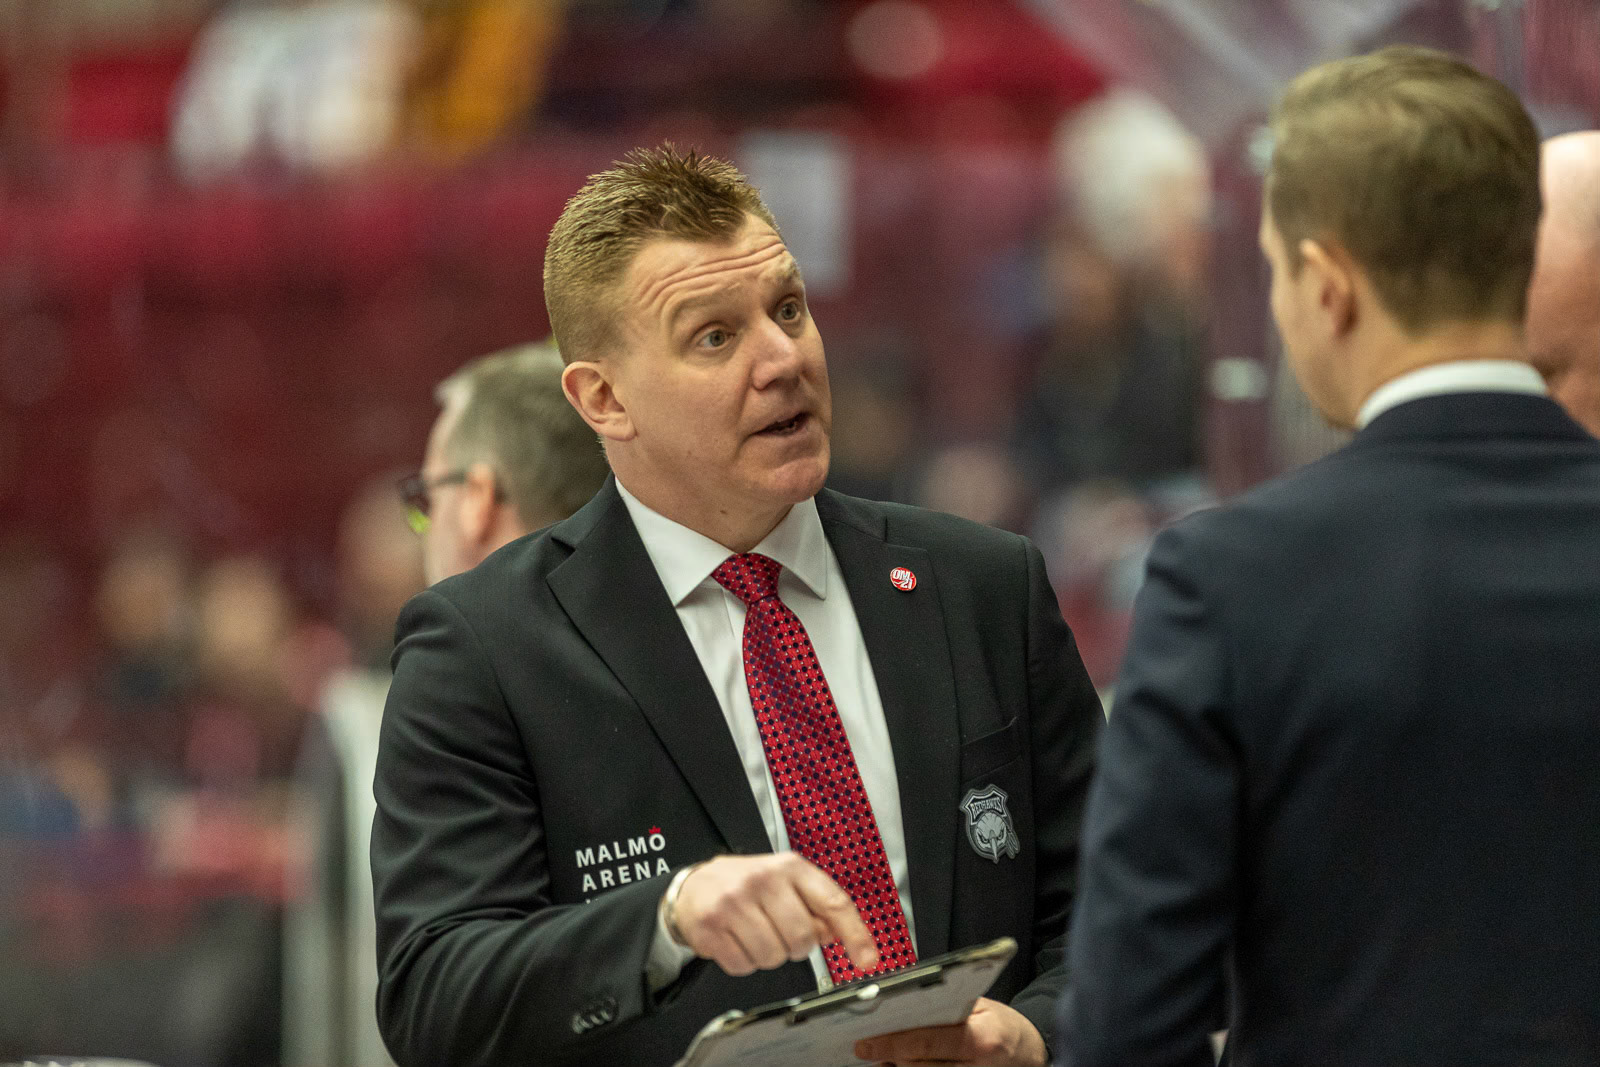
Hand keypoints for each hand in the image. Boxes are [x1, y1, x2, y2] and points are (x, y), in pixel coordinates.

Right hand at [670, 853, 878, 977]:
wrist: (694, 885)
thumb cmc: (747, 885)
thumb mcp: (785, 883)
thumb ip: (817, 907)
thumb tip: (839, 935)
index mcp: (789, 867)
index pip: (833, 902)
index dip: (855, 934)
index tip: (868, 959)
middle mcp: (762, 880)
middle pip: (802, 939)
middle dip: (795, 947)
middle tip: (779, 933)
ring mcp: (734, 903)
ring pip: (773, 956)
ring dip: (768, 956)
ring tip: (755, 935)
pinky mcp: (710, 926)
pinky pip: (743, 966)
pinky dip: (744, 962)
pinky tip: (736, 941)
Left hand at [853, 997, 1047, 1065]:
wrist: (1032, 1054)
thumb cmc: (1004, 1026)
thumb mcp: (981, 1007)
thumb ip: (944, 1009)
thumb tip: (900, 1008)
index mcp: (981, 1039)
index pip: (926, 1043)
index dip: (891, 1044)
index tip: (865, 1044)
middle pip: (917, 1066)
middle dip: (890, 1056)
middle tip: (865, 1047)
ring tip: (880, 1057)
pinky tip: (900, 1064)